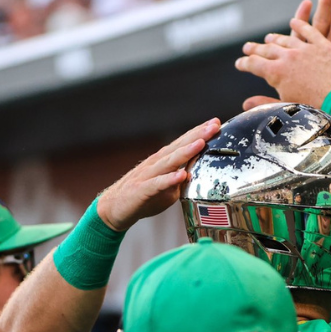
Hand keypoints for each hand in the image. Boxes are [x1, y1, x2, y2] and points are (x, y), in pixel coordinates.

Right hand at [97, 119, 219, 230]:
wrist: (114, 208)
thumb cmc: (143, 197)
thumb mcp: (168, 189)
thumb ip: (182, 181)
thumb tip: (197, 176)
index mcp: (163, 161)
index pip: (183, 143)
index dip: (199, 133)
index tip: (216, 123)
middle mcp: (156, 163)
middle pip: (179, 146)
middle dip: (197, 135)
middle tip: (214, 124)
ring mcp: (147, 175)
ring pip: (168, 161)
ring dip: (185, 152)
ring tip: (201, 143)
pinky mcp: (140, 190)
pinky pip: (156, 184)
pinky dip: (169, 180)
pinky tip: (181, 175)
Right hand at [236, 18, 330, 107]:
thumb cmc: (315, 111)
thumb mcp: (287, 108)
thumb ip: (266, 103)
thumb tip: (245, 104)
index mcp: (276, 74)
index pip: (254, 65)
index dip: (244, 64)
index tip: (239, 63)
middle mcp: (288, 58)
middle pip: (267, 50)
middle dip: (255, 49)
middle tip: (247, 47)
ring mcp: (305, 49)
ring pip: (286, 39)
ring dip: (275, 38)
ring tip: (268, 38)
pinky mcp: (323, 45)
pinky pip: (309, 31)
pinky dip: (300, 24)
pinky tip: (294, 21)